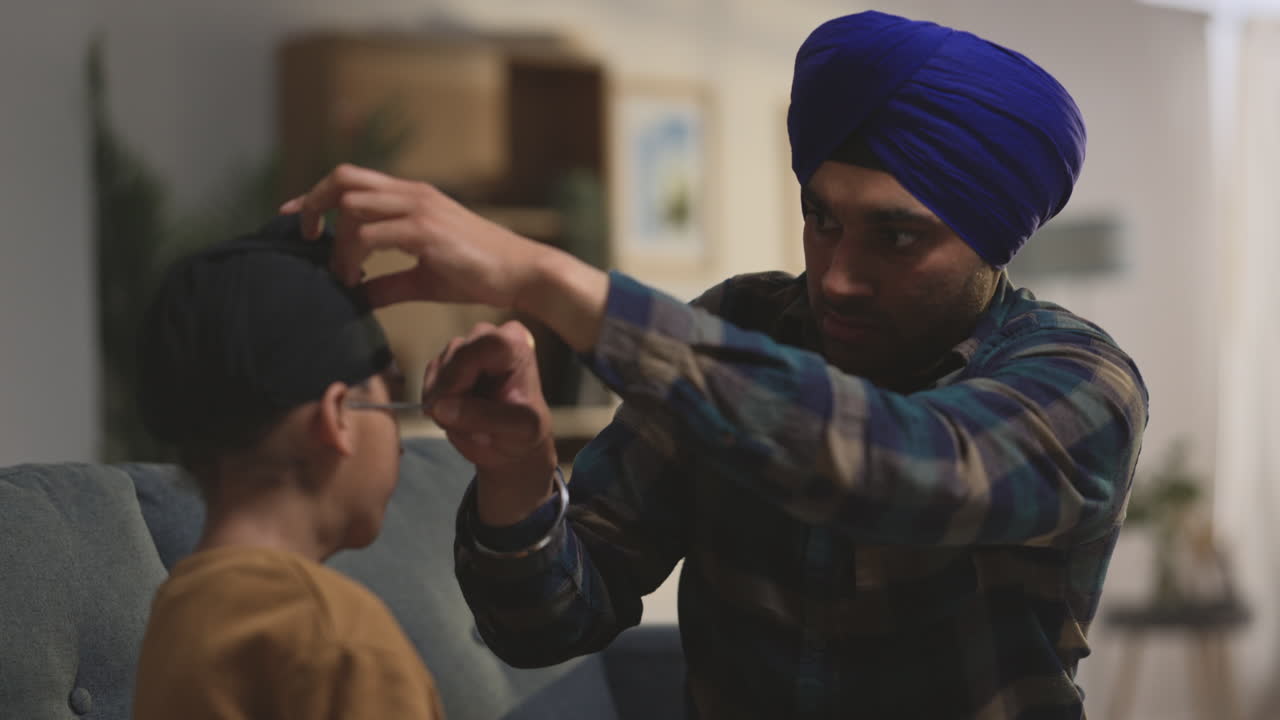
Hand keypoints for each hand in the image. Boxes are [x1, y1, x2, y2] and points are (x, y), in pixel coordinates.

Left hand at [279, 164, 548, 309]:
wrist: (522, 272)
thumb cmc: (480, 274)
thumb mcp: (423, 278)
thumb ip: (387, 284)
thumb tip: (354, 298)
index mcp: (413, 197)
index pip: (352, 180)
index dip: (317, 196)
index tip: (297, 220)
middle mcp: (413, 194)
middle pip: (343, 178)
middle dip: (313, 204)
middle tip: (306, 239)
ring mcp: (419, 208)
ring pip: (352, 205)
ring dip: (337, 243)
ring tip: (343, 276)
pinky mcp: (426, 230)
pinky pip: (370, 234)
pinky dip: (352, 257)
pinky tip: (356, 280)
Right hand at [424, 320, 557, 524]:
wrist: (511, 452)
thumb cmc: (521, 439)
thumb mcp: (515, 432)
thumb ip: (483, 416)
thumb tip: (443, 407)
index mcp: (515, 344)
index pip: (479, 347)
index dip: (461, 376)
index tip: (455, 406)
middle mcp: (492, 335)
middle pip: (452, 354)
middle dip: (451, 391)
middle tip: (460, 419)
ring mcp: (468, 346)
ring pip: (437, 367)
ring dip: (443, 398)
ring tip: (465, 419)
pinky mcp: (448, 362)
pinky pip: (426, 377)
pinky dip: (435, 399)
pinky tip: (454, 412)